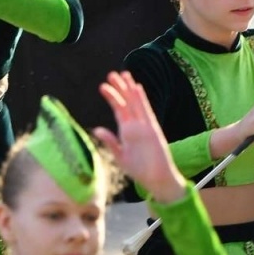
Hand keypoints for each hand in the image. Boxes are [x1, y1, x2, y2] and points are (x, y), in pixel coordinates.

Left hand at [93, 71, 185, 202]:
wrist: (157, 180)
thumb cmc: (140, 170)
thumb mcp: (120, 156)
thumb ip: (110, 142)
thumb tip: (96, 129)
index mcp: (127, 131)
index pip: (119, 110)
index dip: (112, 97)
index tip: (103, 86)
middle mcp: (136, 126)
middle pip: (127, 102)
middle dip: (120, 88)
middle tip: (112, 74)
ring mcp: (145, 126)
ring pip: (136, 103)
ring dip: (129, 89)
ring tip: (124, 74)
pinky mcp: (152, 130)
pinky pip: (146, 112)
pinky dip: (141, 100)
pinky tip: (137, 88)